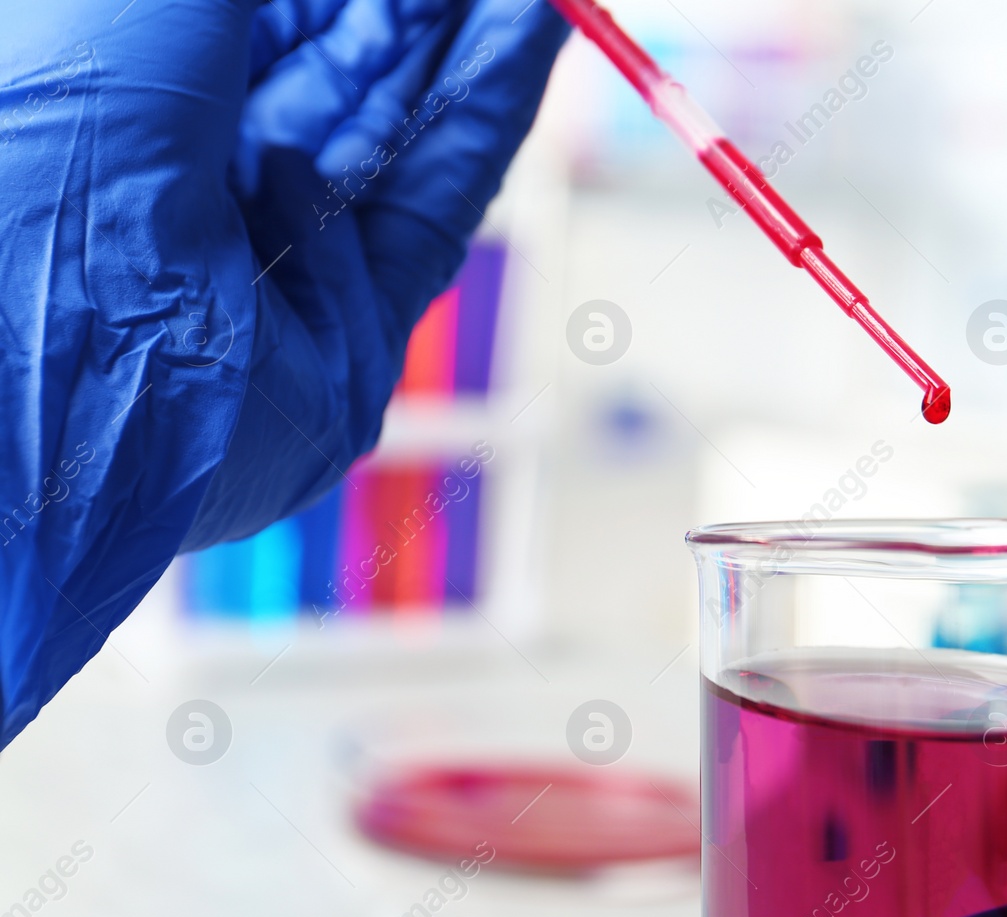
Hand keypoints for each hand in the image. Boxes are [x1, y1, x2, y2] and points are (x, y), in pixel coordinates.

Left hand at [0, 1, 566, 741]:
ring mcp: (272, 277)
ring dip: (463, 45)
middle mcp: (191, 200)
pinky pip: (434, 213)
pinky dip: (487, 116)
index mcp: (117, 126)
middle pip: (331, 78)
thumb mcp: (138, 13)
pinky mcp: (346, 348)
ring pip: (392, 139)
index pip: (252, 31)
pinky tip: (532, 33)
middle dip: (412, 11)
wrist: (41, 366)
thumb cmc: (35, 156)